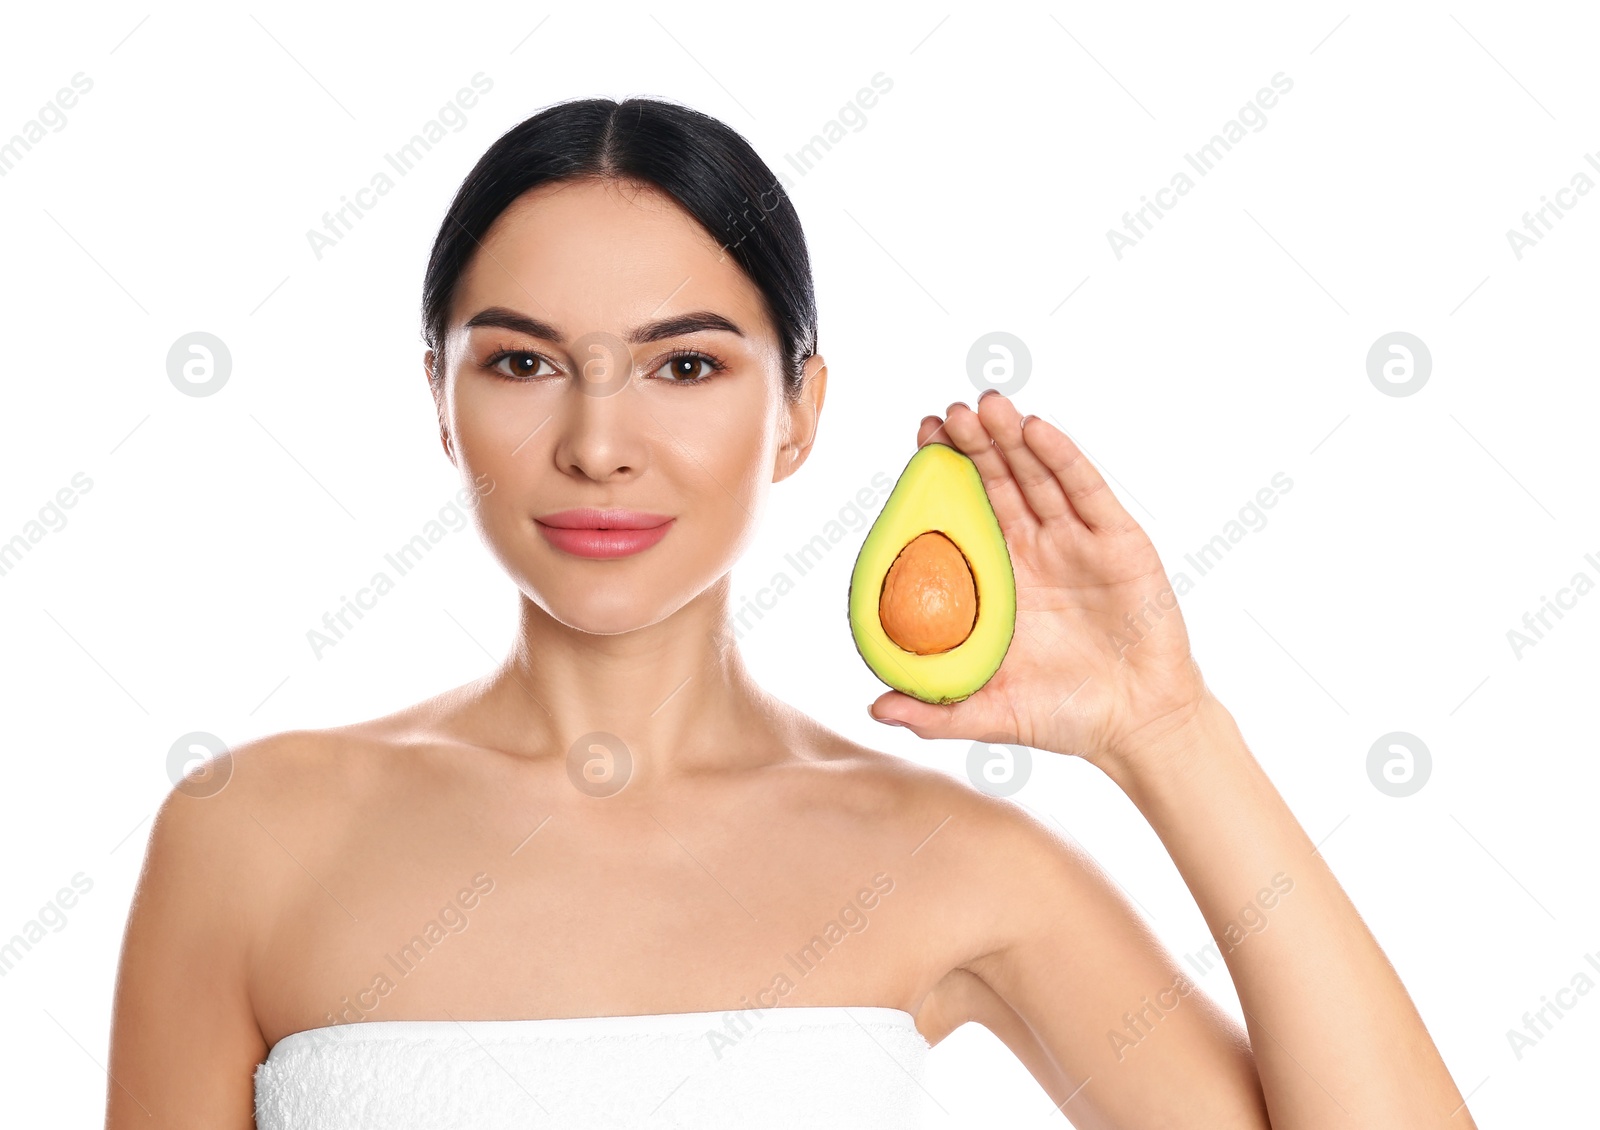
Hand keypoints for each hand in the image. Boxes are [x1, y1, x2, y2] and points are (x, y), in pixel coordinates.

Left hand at [867, 391, 1209, 771]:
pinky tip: (1037, 430)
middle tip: (945, 413)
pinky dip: (1062, 458)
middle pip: (999, 481)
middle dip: (973, 444)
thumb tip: (874, 708)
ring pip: (1038, 476)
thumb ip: (937, 712)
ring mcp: (1078, 540)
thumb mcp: (992, 714)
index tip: (921, 438)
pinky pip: (1086, 491)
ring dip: (1012, 438)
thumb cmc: (1066, 717)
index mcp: (1001, 577)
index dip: (946, 473)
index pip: (966, 510)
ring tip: (984, 405)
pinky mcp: (1119, 541)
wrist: (1139, 725)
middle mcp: (1037, 548)